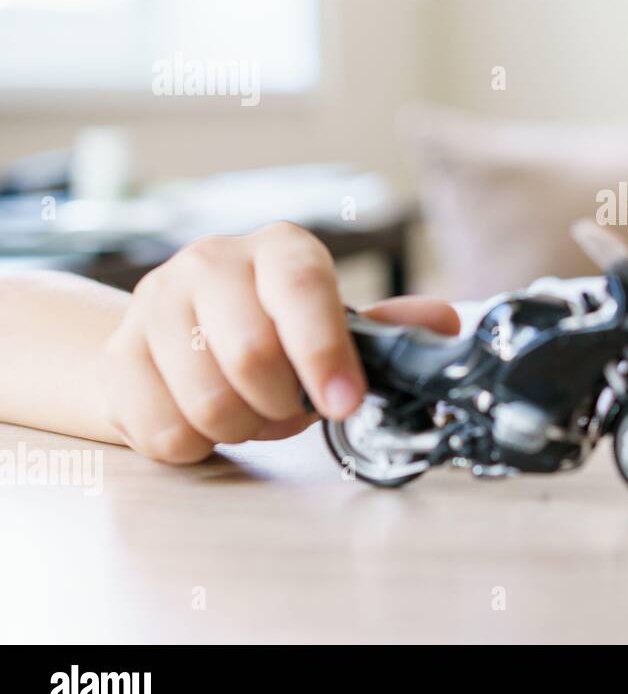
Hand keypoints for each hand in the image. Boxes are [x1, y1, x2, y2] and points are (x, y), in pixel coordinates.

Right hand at [95, 222, 459, 463]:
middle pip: (251, 356)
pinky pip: (161, 429)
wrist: (176, 336)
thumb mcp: (335, 324)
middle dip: (283, 407)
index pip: (304, 290)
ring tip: (250, 412)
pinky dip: (195, 445)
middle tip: (291, 411)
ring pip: (206, 400)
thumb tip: (444, 323)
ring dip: (241, 429)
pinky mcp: (118, 350)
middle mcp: (214, 260)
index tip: (344, 404)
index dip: (326, 353)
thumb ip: (385, 328)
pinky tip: (205, 421)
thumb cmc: (272, 331)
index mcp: (282, 248)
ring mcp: (156, 300)